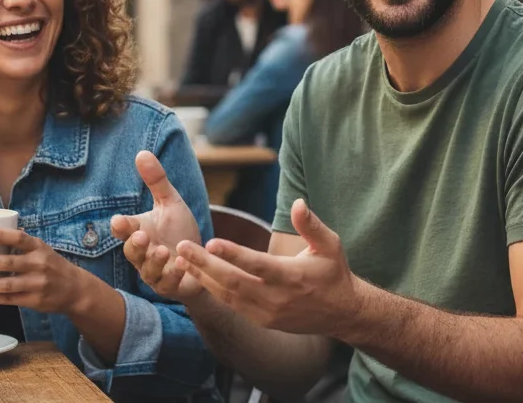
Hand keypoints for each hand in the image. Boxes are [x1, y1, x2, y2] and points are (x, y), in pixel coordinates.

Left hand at [0, 228, 80, 313]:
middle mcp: (39, 264)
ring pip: (5, 284)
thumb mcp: (44, 250)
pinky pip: (8, 299)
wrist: (74, 290)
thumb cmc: (54, 266)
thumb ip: (25, 244)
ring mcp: (36, 284)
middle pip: (8, 263)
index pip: (20, 238)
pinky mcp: (33, 300)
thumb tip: (2, 229)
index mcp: (40, 248)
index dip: (1, 235)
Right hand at [110, 150, 203, 302]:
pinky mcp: (172, 286)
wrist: (200, 258)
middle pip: (131, 252)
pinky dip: (175, 275)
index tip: (119, 220)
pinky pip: (169, 284)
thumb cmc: (179, 230)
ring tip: (162, 250)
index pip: (123, 229)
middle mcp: (143, 254)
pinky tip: (184, 264)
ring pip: (148, 271)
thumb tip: (141, 152)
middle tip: (141, 235)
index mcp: (139, 232)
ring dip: (154, 261)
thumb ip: (156, 181)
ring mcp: (157, 272)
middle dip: (135, 245)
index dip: (121, 226)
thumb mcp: (170, 202)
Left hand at [176, 199, 360, 335]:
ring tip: (180, 260)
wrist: (341, 312)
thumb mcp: (329, 244)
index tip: (211, 242)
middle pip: (233, 282)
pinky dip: (213, 291)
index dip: (233, 254)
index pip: (256, 265)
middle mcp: (276, 298)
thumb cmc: (333, 272)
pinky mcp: (262, 320)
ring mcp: (267, 312)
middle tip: (181, 247)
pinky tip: (197, 276)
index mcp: (291, 276)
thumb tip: (298, 203)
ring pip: (227, 296)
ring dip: (202, 278)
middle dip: (204, 265)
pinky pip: (232, 305)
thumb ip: (311, 224)